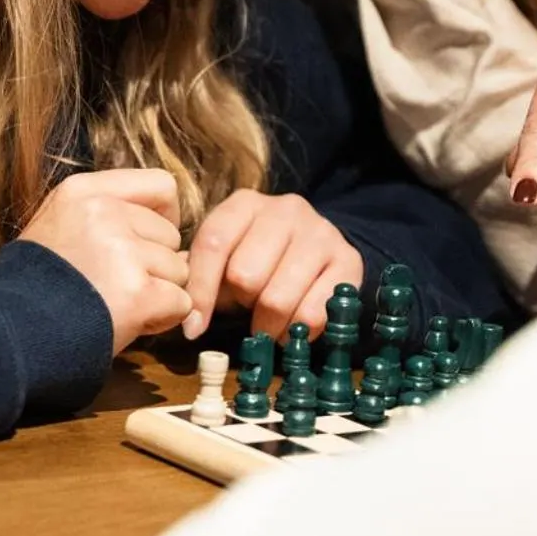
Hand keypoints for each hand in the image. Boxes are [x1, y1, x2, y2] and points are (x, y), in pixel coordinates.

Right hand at [19, 169, 190, 353]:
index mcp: (82, 191)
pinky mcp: (137, 292)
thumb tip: (178, 245)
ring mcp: (122, 251)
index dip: (165, 215)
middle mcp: (104, 212)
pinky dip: (163, 318)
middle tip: (119, 288)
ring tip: (117, 306)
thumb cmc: (34, 288)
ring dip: (159, 294)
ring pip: (178, 270)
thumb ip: (109, 218)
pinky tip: (130, 323)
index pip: (160, 185)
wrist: (10, 335)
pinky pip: (180, 302)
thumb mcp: (57, 226)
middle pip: (171, 234)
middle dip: (156, 265)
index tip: (148, 241)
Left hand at [182, 189, 362, 340]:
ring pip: (277, 299)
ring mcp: (321, 232)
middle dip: (242, 303)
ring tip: (268, 324)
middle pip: (246, 275)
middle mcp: (286, 209)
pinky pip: (313, 314)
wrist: (319, 249)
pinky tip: (293, 327)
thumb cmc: (260, 258)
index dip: (200, 291)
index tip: (193, 329)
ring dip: (267, 326)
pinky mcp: (349, 261)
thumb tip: (187, 320)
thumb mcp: (227, 258)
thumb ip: (200, 278)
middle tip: (249, 307)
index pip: (213, 243)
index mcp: (246, 203)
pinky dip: (297, 333)